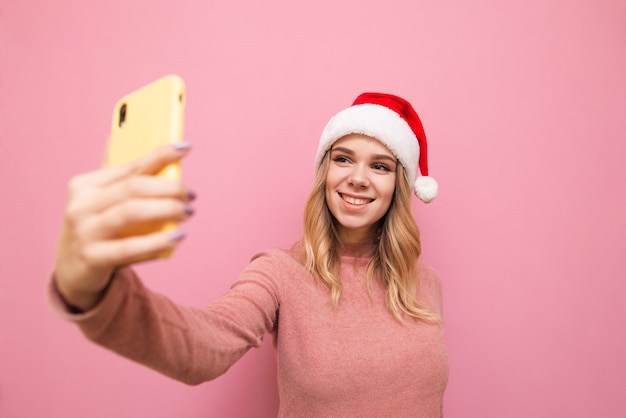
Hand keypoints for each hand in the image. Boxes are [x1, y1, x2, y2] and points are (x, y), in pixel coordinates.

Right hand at [54, 142, 194, 310]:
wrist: (72, 273)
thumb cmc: (97, 231)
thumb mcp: (101, 203)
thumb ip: (117, 178)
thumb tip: (122, 136)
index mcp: (84, 185)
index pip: (130, 166)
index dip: (160, 155)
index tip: (185, 148)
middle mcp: (81, 205)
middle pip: (133, 188)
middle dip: (169, 188)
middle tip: (191, 195)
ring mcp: (84, 232)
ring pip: (131, 211)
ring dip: (166, 209)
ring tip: (188, 212)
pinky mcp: (92, 258)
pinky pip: (129, 247)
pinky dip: (158, 241)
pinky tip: (178, 236)